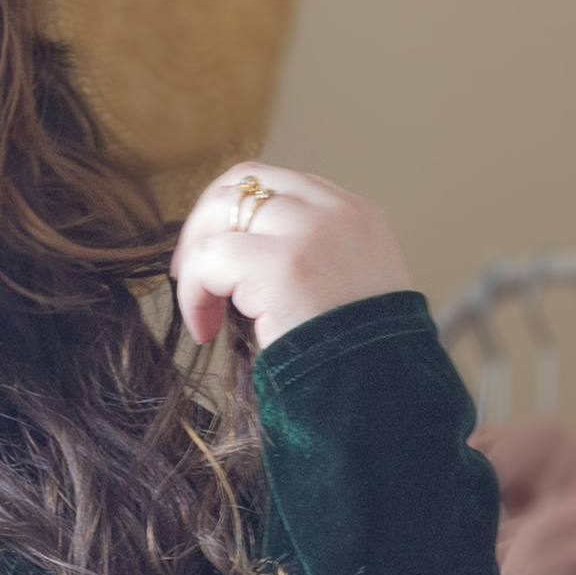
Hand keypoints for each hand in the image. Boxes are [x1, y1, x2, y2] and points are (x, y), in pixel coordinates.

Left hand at [170, 161, 414, 354]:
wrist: (385, 393)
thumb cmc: (364, 359)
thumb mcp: (354, 288)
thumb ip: (316, 258)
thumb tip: (251, 261)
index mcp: (354, 214)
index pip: (279, 184)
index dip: (238, 215)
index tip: (220, 256)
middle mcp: (334, 211)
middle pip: (244, 181)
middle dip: (206, 224)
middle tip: (190, 274)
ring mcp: (309, 232)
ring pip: (222, 211)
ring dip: (196, 259)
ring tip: (201, 308)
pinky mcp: (281, 265)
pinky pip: (210, 258)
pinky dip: (193, 292)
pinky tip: (205, 328)